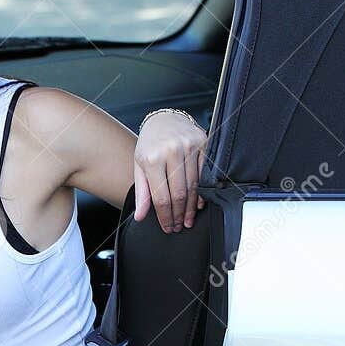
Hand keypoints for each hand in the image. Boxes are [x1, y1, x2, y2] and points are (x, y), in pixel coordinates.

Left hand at [133, 109, 206, 233]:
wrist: (164, 119)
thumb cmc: (150, 144)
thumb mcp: (139, 166)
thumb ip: (142, 192)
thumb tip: (141, 216)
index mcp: (152, 159)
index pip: (161, 196)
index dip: (165, 216)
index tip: (168, 227)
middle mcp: (172, 151)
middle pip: (179, 193)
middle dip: (179, 214)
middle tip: (178, 226)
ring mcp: (189, 146)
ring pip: (194, 186)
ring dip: (191, 207)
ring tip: (187, 220)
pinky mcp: (204, 143)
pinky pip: (204, 174)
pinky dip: (201, 192)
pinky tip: (197, 204)